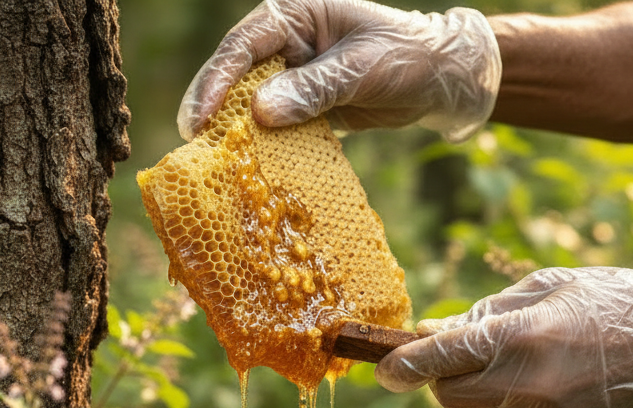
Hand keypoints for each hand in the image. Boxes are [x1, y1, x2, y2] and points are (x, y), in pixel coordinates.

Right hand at [178, 0, 500, 142]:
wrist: (441, 79)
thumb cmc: (407, 58)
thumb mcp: (362, 69)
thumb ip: (314, 89)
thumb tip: (260, 112)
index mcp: (295, 15)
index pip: (245, 46)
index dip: (218, 79)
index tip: (202, 115)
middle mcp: (287, 42)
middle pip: (236, 74)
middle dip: (212, 105)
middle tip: (191, 140)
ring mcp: (293, 75)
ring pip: (251, 101)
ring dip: (233, 129)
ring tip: (209, 158)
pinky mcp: (305, 105)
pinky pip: (276, 125)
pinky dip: (263, 144)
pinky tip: (247, 166)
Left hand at [375, 260, 632, 407]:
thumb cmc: (610, 300)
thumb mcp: (546, 287)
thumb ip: (484, 314)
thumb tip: (430, 333)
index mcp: (522, 336)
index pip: (442, 359)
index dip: (404, 365)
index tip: (384, 369)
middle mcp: (529, 385)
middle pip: (449, 396)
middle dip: (449, 377)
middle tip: (476, 353)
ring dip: (487, 391)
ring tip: (537, 362)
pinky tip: (558, 385)